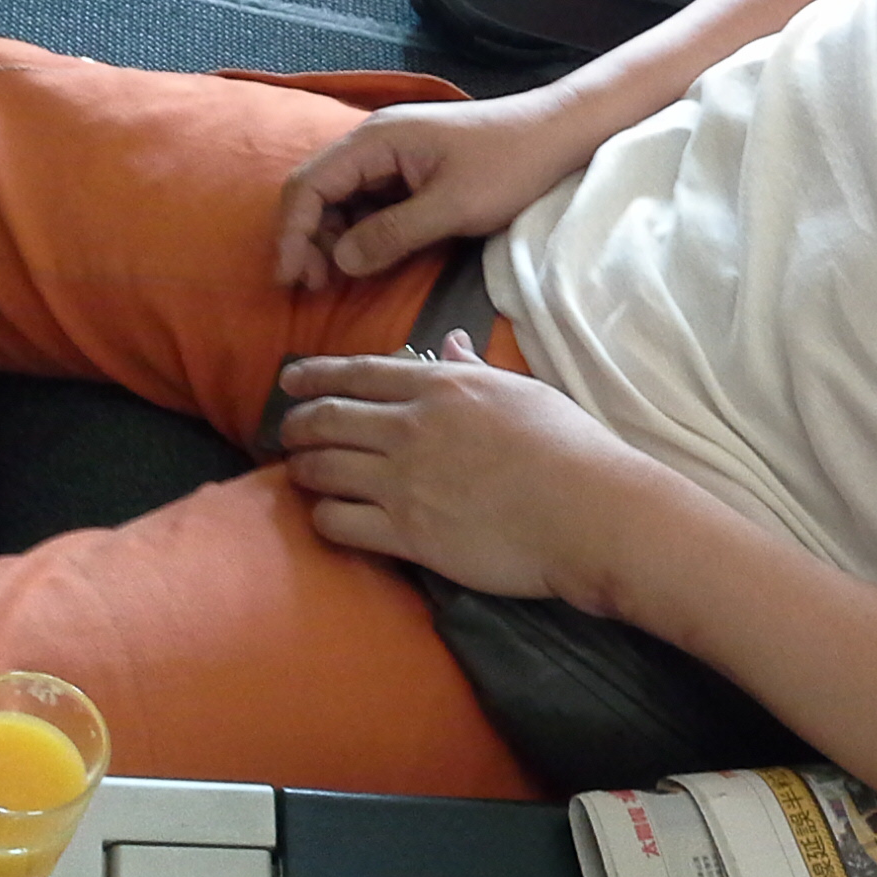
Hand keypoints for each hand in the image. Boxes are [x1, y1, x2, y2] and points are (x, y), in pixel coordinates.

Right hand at [274, 88, 589, 289]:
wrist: (559, 134)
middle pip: (318, 192)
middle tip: (316, 288)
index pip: (308, 185)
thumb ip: (393, 235)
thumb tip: (341, 263)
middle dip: (309, 240)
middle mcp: (375, 143)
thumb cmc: (511, 164)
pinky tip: (368, 260)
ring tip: (338, 280)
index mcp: (376, 140)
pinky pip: (371, 203)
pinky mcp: (413, 171)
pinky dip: (362, 232)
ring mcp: (394, 156)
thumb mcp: (453, 207)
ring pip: (343, 200)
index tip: (290, 279)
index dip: (292, 234)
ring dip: (334, 239)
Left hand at [279, 333, 660, 606]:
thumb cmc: (570, 446)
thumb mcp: (523, 391)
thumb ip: (476, 369)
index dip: (316, 375)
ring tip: (302, 473)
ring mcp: (404, 482)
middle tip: (288, 433)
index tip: (289, 379)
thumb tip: (451, 343)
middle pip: (328, 419)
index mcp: (443, 386)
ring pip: (322, 469)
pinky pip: (338, 522)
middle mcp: (412, 428)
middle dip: (297, 425)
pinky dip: (323, 516)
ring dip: (304, 470)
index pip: (360, 373)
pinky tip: (330, 516)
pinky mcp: (407, 534)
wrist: (589, 510)